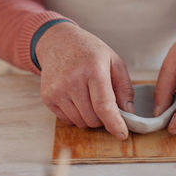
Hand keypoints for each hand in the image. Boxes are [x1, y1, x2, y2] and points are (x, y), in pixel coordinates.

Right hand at [36, 22, 133, 139]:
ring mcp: (57, 89)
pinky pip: (67, 120)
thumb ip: (124, 88)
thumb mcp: (114, 61)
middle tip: (104, 104)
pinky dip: (76, 115)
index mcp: (93, 69)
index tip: (122, 134)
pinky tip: (77, 98)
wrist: (58, 41)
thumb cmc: (90, 51)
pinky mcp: (47, 97)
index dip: (114, 123)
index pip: (104, 105)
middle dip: (103, 118)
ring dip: (90, 118)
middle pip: (93, 118)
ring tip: (90, 97)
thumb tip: (129, 113)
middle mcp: (72, 80)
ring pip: (80, 122)